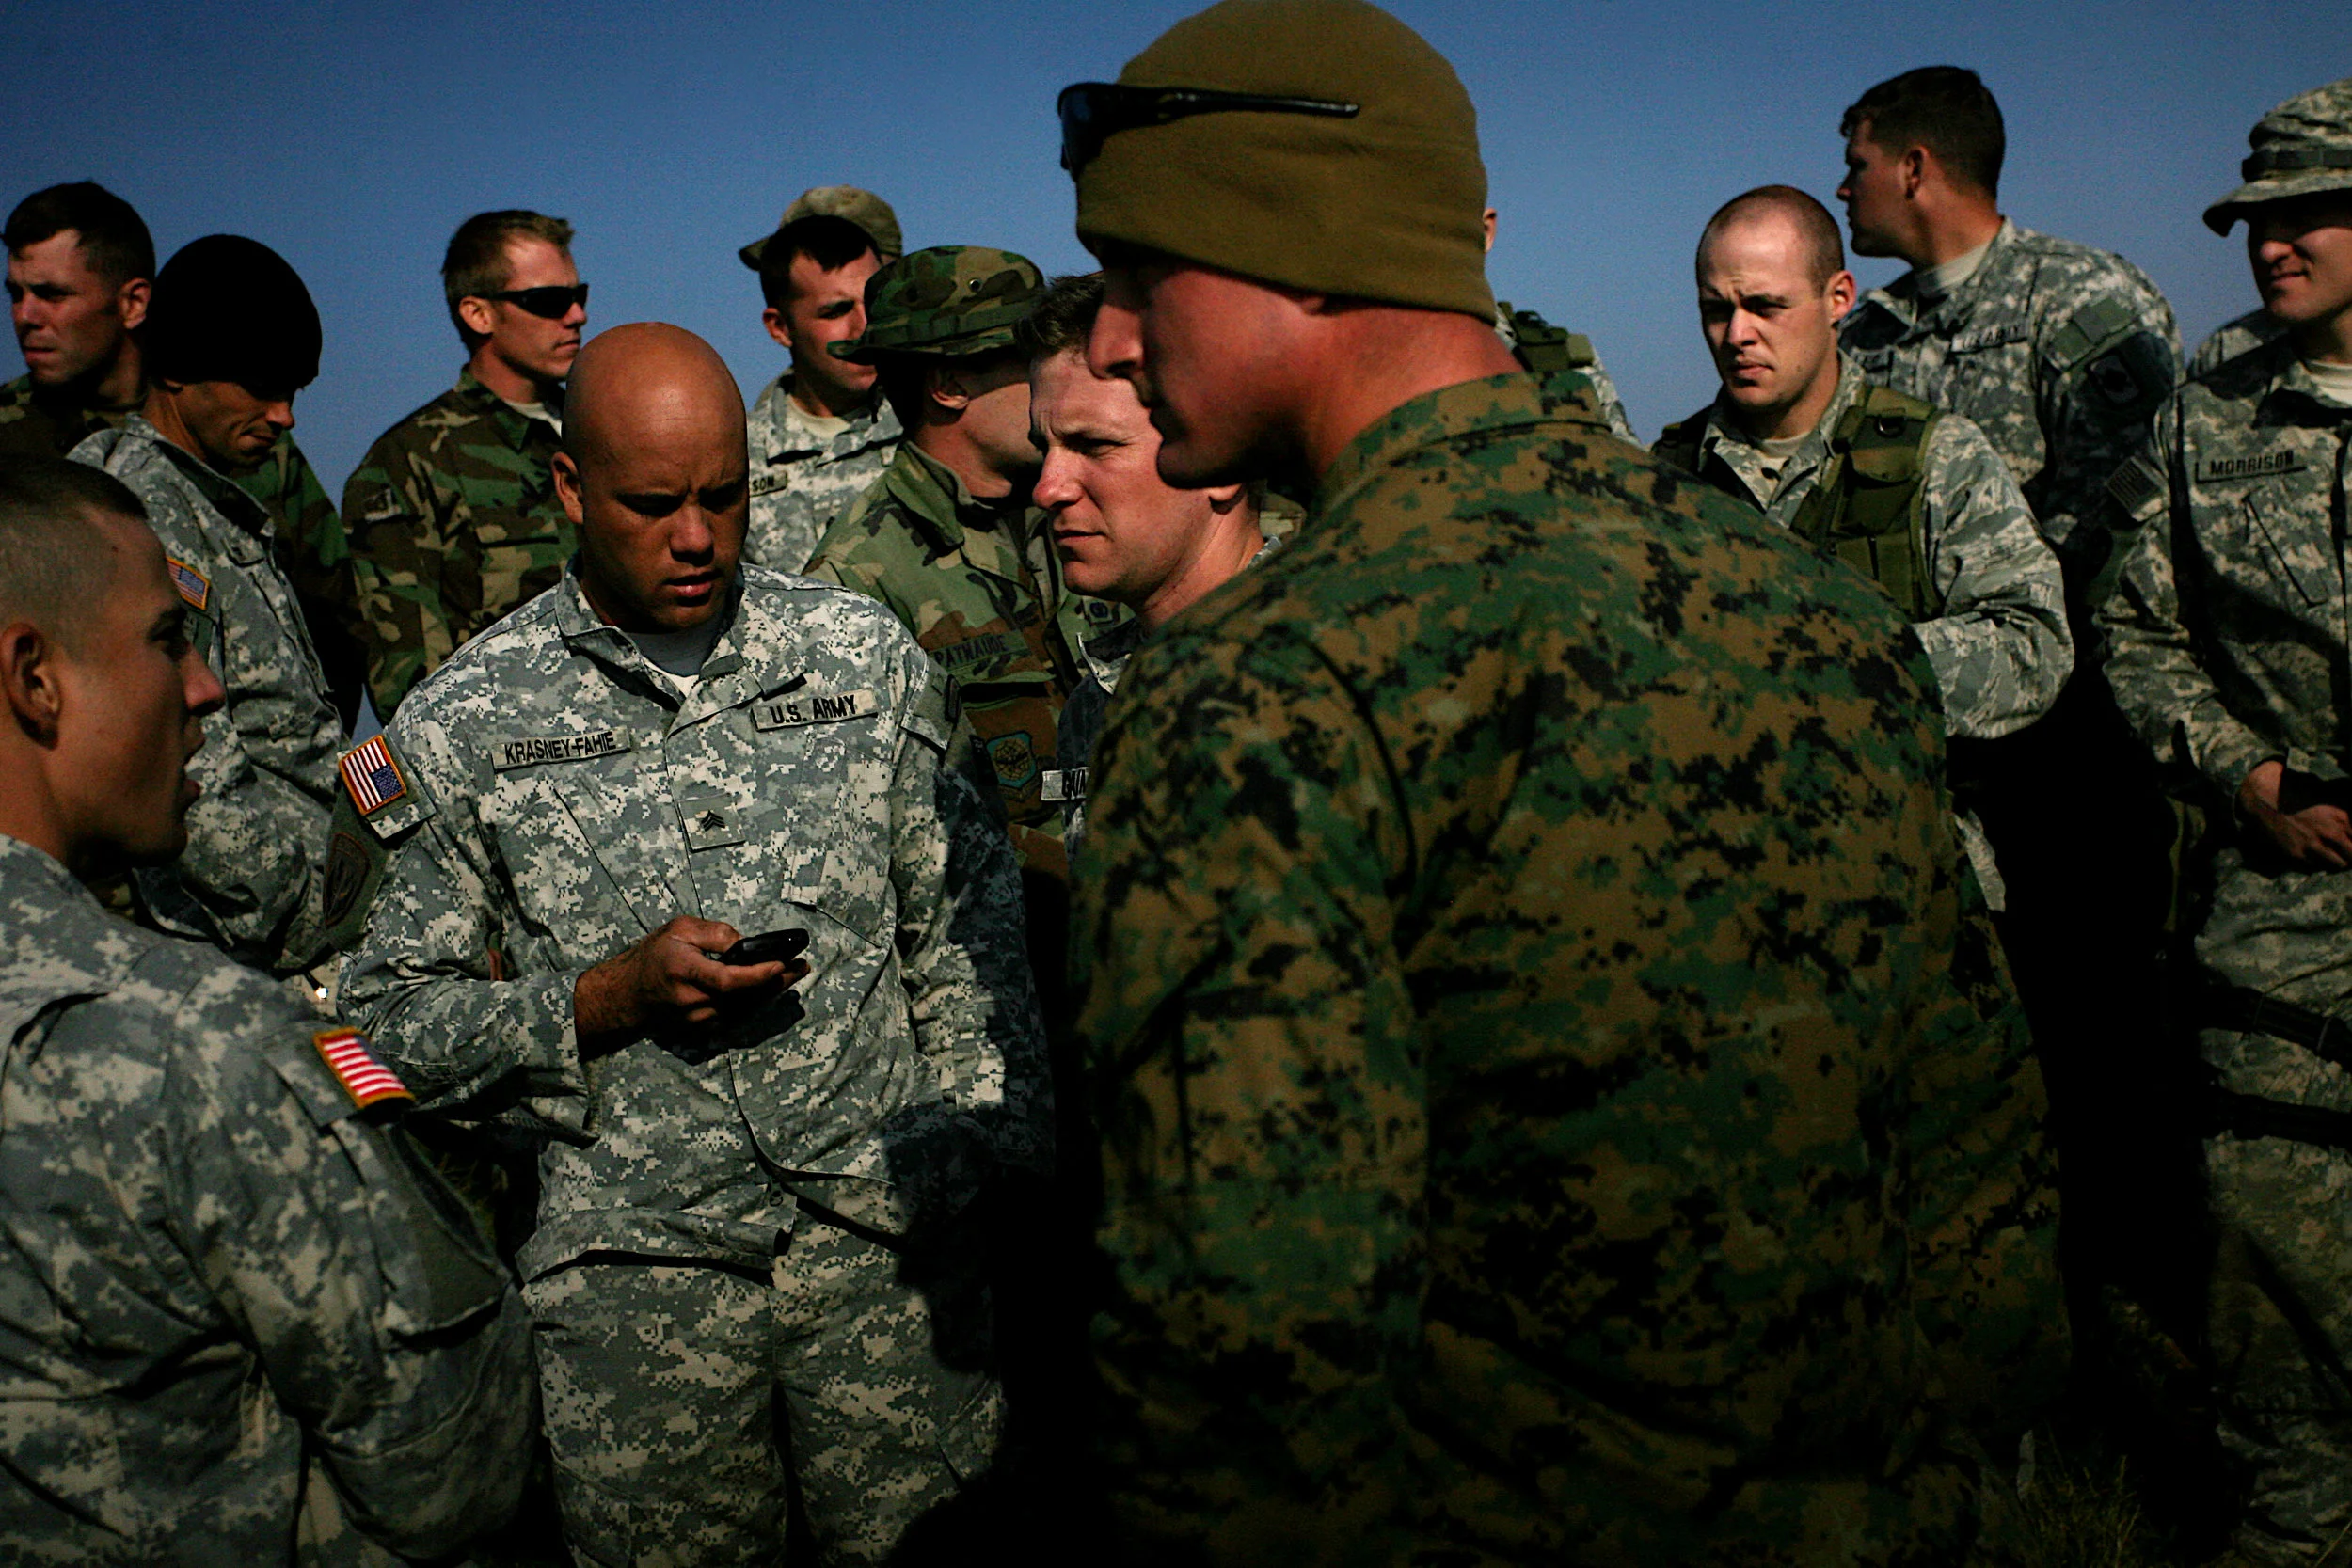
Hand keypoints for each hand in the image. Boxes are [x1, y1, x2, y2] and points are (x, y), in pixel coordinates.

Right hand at [572, 916, 807, 1047]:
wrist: (627, 994)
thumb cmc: (654, 956)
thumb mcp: (679, 930)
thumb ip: (714, 934)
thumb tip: (744, 943)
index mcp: (686, 972)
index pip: (728, 979)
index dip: (757, 975)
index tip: (782, 965)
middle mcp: (693, 1001)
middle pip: (745, 996)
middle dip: (778, 982)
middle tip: (803, 967)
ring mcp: (698, 1020)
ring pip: (744, 1007)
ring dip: (770, 992)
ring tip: (795, 973)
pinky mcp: (701, 1029)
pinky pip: (735, 1015)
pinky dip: (754, 1001)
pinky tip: (771, 988)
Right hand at [2240, 760, 2351, 869]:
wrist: (2264, 795)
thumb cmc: (2297, 789)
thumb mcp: (2327, 794)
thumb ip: (2344, 812)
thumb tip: (2349, 822)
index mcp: (2341, 817)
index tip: (2351, 840)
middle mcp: (2329, 834)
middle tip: (2348, 853)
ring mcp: (2312, 846)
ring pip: (2338, 865)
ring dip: (2339, 862)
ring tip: (2337, 858)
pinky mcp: (2295, 854)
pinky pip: (2316, 867)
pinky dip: (2319, 864)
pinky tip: (2317, 856)